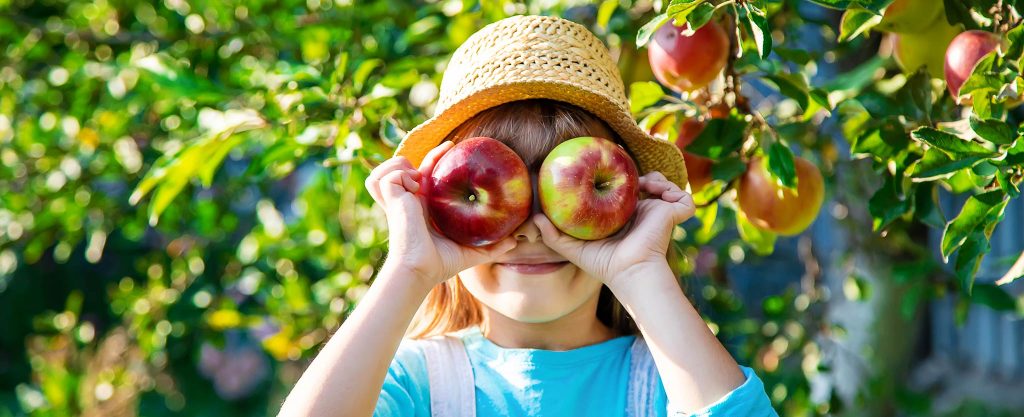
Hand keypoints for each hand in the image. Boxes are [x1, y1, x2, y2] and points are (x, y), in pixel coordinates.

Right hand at [364, 141, 516, 288]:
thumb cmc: (441, 264)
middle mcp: (410, 199)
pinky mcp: (392, 198)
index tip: (453, 147)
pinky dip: (400, 175)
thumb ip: (492, 247)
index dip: (436, 158)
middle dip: (414, 158)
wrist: (421, 269)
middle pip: (400, 167)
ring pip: (389, 167)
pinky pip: (390, 175)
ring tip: (416, 179)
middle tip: (447, 149)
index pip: (425, 174)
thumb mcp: (471, 252)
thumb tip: (515, 242)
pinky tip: (414, 187)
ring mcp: (398, 198)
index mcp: (425, 206)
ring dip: (400, 166)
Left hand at [533, 171, 695, 290]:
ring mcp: (659, 212)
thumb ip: (553, 235)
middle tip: (626, 168)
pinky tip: (659, 192)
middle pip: (643, 182)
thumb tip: (535, 217)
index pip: (622, 190)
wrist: (630, 272)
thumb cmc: (603, 264)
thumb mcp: (573, 248)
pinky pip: (682, 197)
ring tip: (646, 184)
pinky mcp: (673, 214)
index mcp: (623, 215)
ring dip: (657, 179)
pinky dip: (675, 190)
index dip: (618, 176)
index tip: (607, 163)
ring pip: (664, 185)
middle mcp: (642, 211)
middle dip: (639, 173)